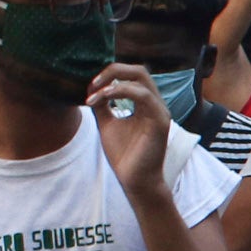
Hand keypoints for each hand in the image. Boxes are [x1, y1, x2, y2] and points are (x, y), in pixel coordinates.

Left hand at [89, 66, 170, 196]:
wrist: (134, 180)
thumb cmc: (124, 155)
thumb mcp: (107, 123)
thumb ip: (102, 105)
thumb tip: (91, 86)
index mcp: (145, 104)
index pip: (132, 75)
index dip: (111, 74)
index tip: (90, 86)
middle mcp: (155, 104)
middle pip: (139, 70)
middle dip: (113, 70)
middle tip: (93, 82)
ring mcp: (159, 111)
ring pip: (141, 77)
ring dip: (113, 81)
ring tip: (94, 92)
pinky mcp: (160, 121)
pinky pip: (143, 95)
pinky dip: (121, 92)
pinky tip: (104, 98)